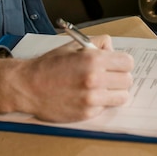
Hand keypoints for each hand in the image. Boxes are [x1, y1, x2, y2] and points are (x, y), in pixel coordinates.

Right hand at [0, 34, 133, 122]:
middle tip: (107, 75)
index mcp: (93, 59)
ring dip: (114, 92)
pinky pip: (106, 107)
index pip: (127, 62)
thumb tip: (111, 48)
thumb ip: (96, 43)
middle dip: (119, 76)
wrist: (28, 86)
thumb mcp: (72, 45)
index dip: (121, 62)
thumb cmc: (48, 65)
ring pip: (122, 96)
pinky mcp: (87, 113)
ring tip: (100, 87)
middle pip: (128, 80)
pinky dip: (100, 102)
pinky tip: (86, 95)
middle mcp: (95, 79)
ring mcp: (91, 98)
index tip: (116, 64)